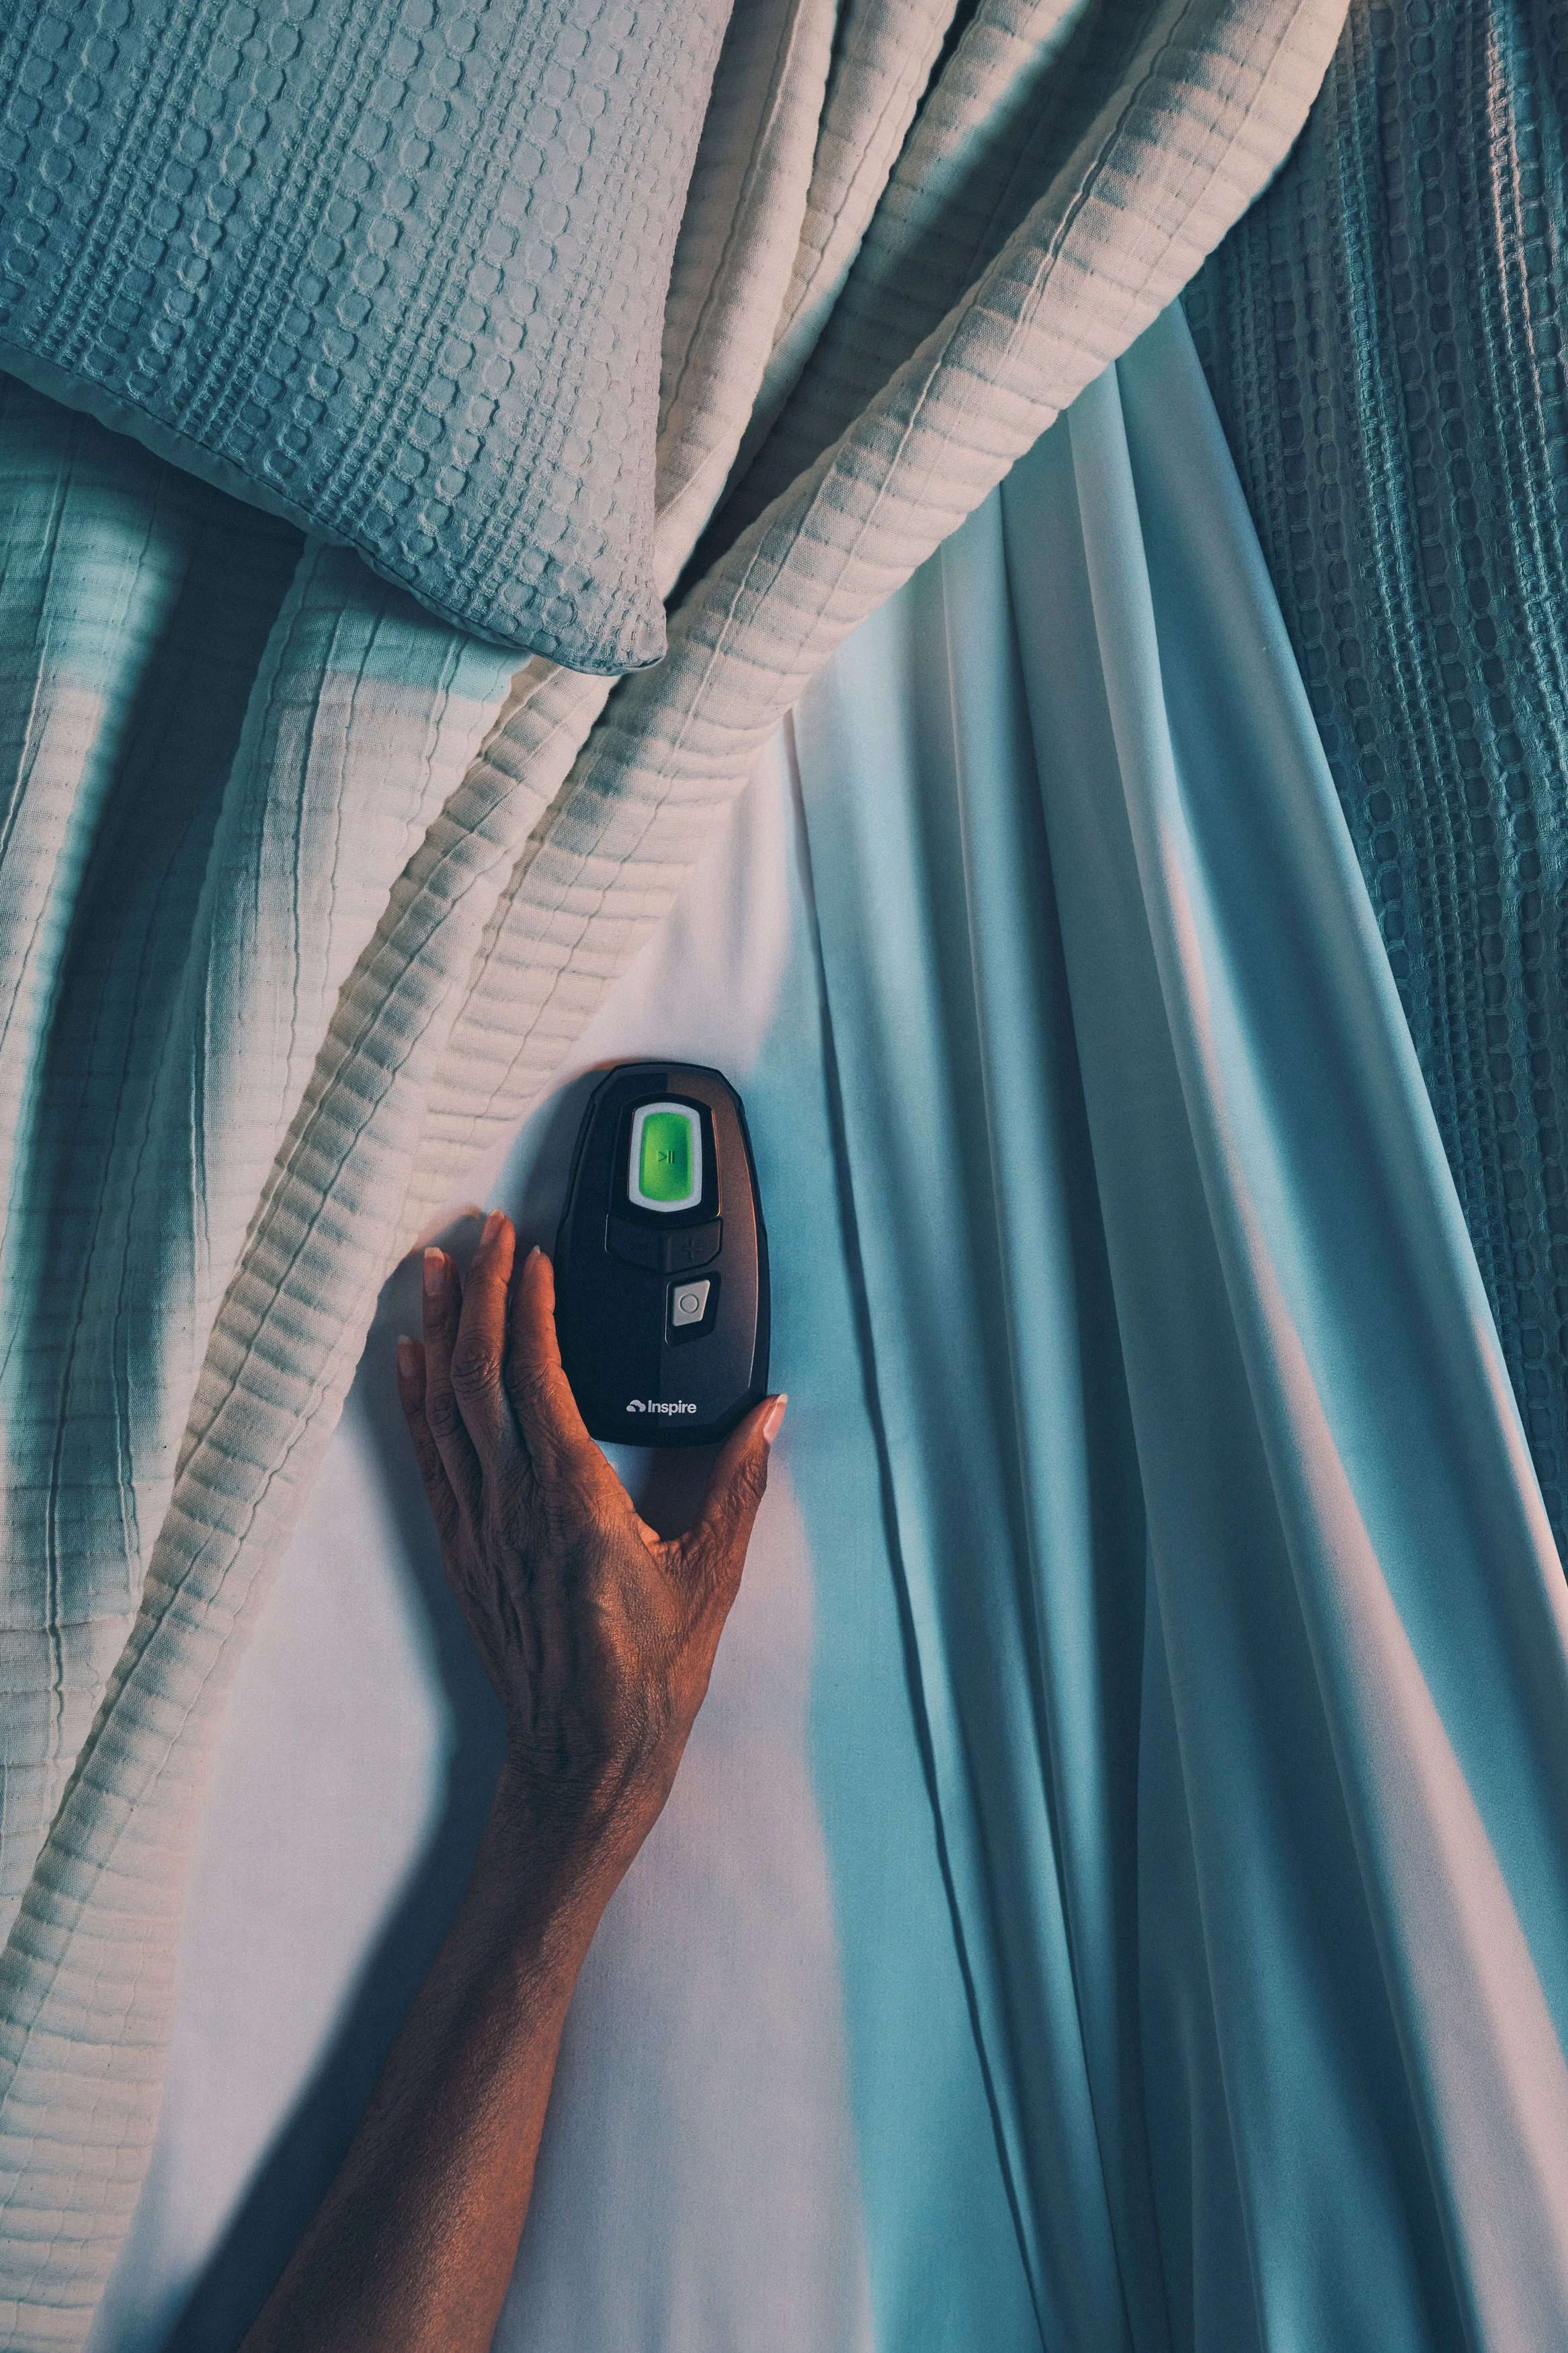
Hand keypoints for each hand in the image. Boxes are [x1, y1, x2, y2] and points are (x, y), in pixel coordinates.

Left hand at [395, 1212, 784, 1894]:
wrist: (582, 1760)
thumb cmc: (649, 1679)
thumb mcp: (711, 1575)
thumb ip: (738, 1484)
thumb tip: (766, 1413)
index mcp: (576, 1501)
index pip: (537, 1377)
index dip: (529, 1306)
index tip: (532, 1251)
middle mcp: (515, 1505)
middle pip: (481, 1375)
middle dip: (483, 1293)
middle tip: (486, 1230)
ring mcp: (481, 1528)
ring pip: (445, 1408)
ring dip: (441, 1330)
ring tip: (439, 1266)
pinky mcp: (464, 1553)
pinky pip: (431, 1460)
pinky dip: (415, 1402)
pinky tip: (410, 1358)